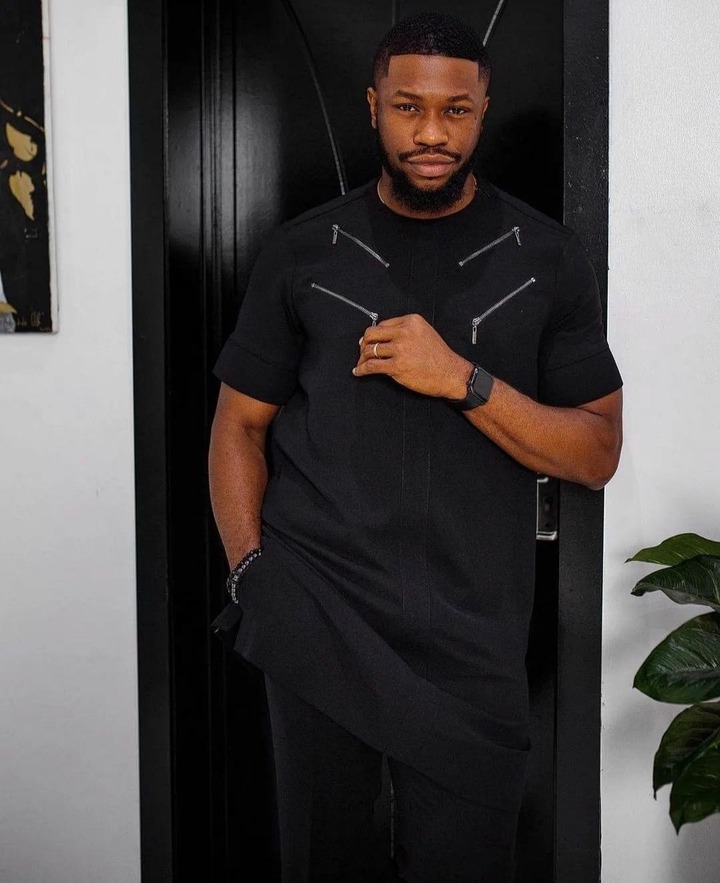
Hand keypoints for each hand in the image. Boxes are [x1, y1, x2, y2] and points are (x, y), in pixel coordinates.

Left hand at [353, 313, 471, 398]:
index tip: (368, 342)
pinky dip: (362, 369)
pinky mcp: (397, 366)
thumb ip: (406, 331)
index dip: (373, 335)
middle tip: (362, 352)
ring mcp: (400, 349)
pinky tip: (359, 372)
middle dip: (363, 344)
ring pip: (370, 350)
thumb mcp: (425, 333)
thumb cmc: (439, 357)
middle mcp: (404, 332)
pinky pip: (372, 366)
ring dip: (362, 359)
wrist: (450, 373)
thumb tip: (383, 337)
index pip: (383, 325)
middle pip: (372, 334)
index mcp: (411, 321)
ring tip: (360, 364)